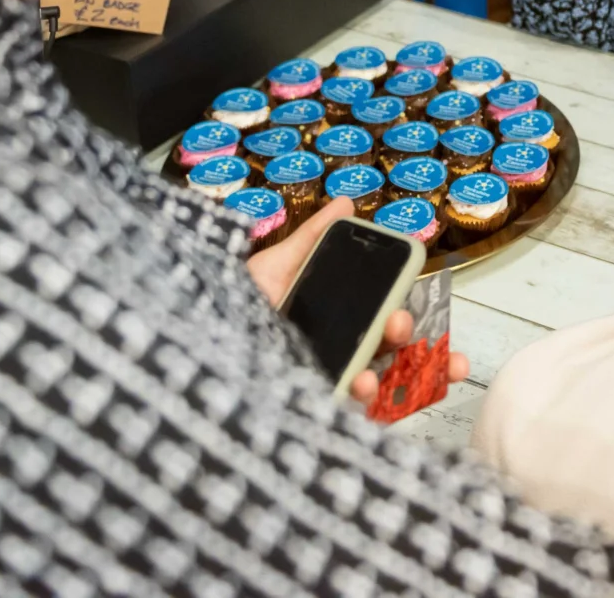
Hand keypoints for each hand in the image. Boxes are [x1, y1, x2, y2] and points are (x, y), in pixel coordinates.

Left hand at [246, 198, 470, 407]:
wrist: (194, 346)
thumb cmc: (233, 307)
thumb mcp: (274, 266)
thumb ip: (312, 238)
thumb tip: (346, 202)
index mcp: (337, 318)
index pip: (383, 316)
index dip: (409, 315)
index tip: (419, 305)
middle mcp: (338, 352)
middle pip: (386, 349)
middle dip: (405, 337)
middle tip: (399, 322)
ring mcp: (327, 381)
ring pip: (378, 381)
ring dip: (395, 372)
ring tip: (380, 357)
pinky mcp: (314, 406)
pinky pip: (349, 410)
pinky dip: (364, 399)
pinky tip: (362, 384)